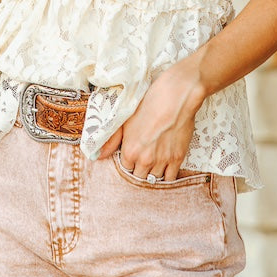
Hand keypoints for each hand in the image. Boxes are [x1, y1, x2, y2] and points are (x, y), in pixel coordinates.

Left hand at [97, 57, 205, 180]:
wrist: (175, 98)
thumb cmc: (149, 103)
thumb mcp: (125, 119)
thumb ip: (112, 140)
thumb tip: (98, 156)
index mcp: (129, 151)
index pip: (125, 169)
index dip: (128, 162)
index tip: (132, 155)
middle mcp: (144, 160)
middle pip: (139, 176)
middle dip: (139, 169)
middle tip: (143, 159)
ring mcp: (162, 161)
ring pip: (154, 178)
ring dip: (152, 172)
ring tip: (154, 161)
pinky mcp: (177, 158)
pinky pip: (170, 178)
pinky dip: (166, 176)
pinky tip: (165, 168)